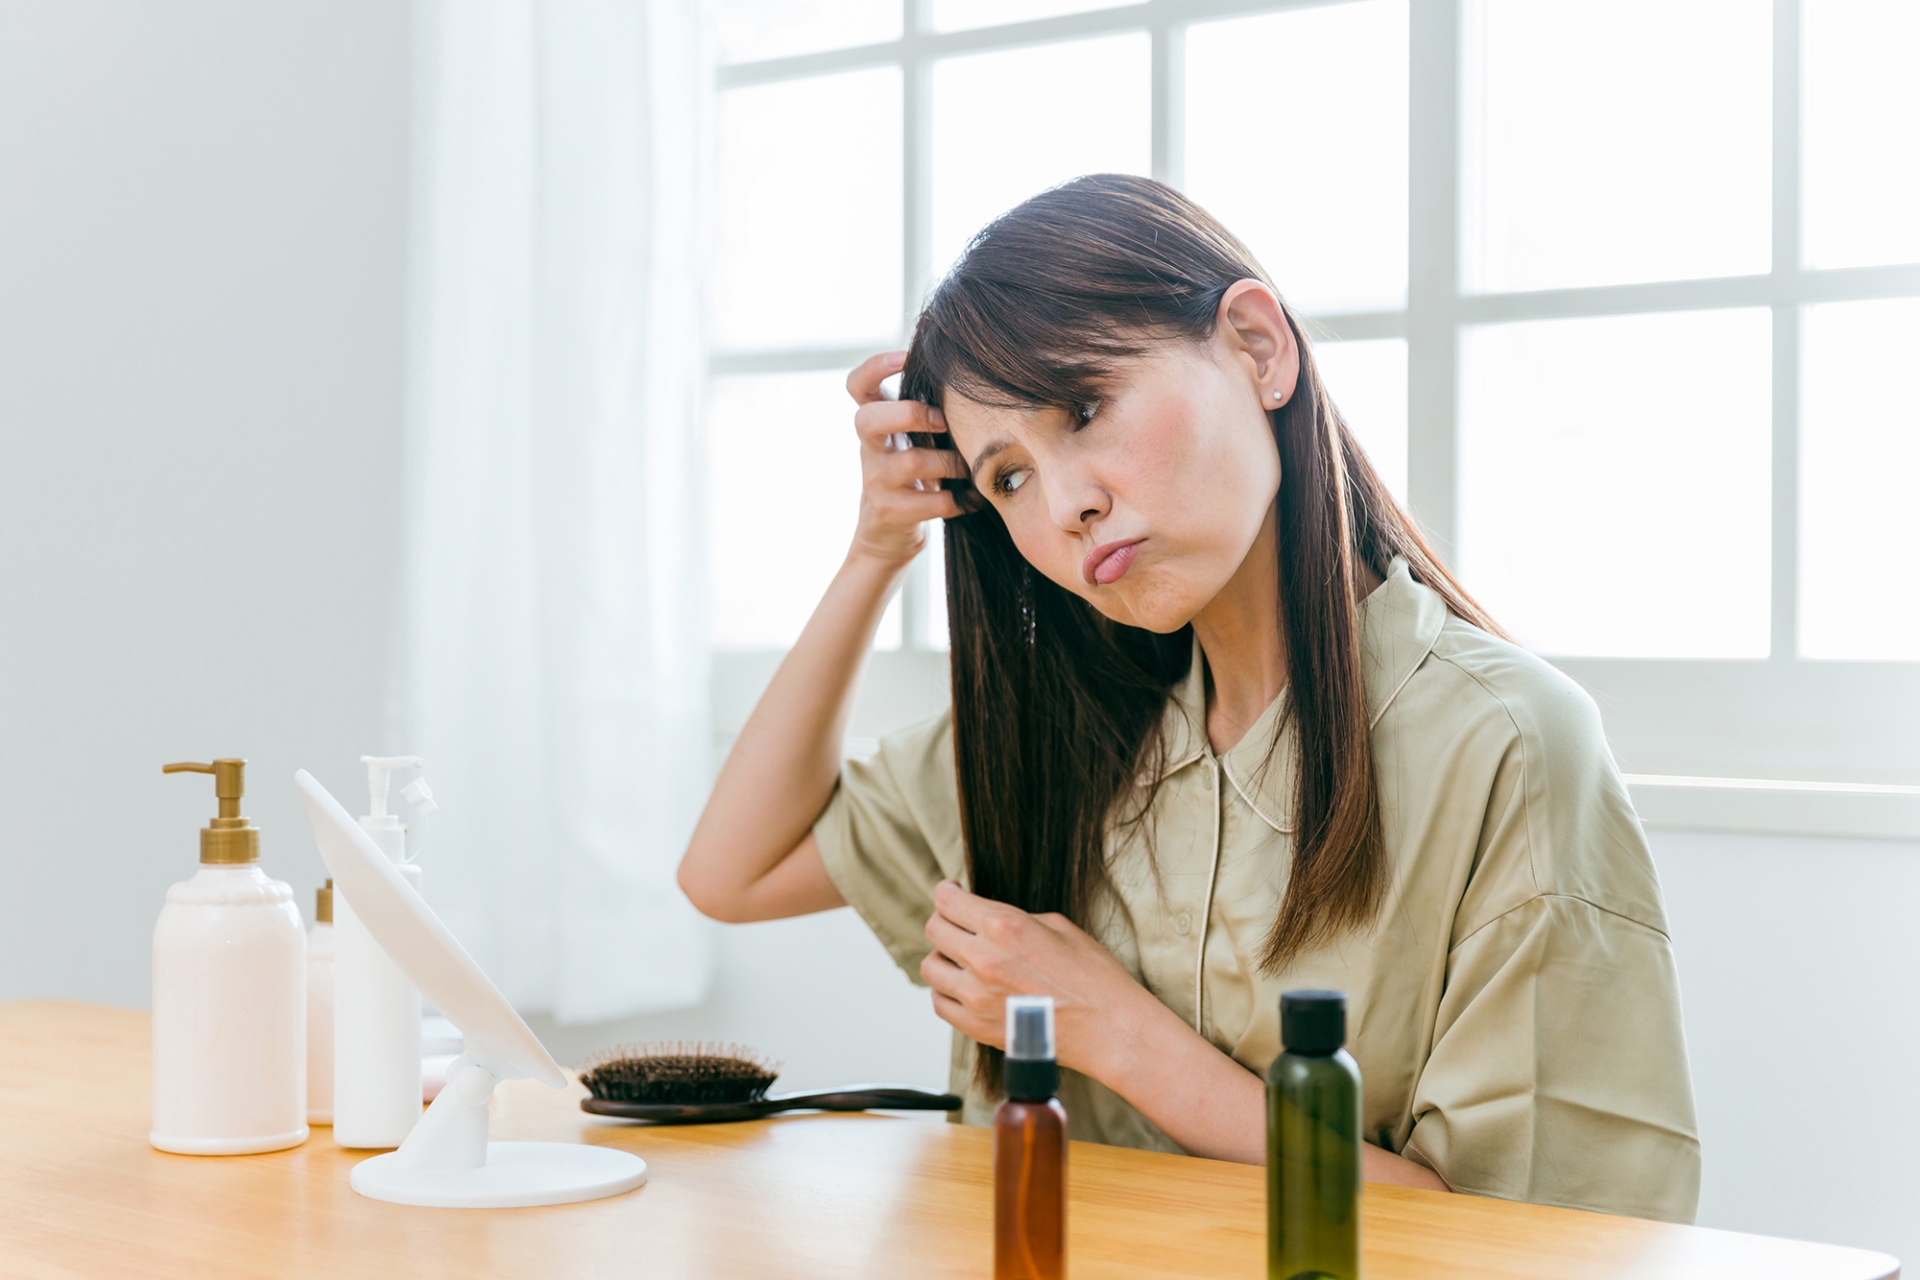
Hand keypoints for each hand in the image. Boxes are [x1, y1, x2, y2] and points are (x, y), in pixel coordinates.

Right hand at [846, 351, 968, 565]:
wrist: (888, 536)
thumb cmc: (912, 477)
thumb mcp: (909, 440)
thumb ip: (925, 413)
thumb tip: (970, 376)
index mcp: (874, 425)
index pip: (857, 385)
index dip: (875, 367)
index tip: (906, 357)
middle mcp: (869, 449)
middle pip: (868, 419)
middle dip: (909, 414)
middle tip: (943, 421)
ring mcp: (875, 482)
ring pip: (912, 462)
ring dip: (951, 463)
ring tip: (969, 469)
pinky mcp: (890, 512)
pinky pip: (934, 500)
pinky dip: (960, 500)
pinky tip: (971, 498)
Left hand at [920, 880, 1164, 1079]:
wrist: (1108, 1029)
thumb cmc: (1093, 978)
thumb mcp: (1058, 927)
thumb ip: (1015, 918)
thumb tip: (990, 918)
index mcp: (1004, 926)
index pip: (947, 901)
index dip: (946, 891)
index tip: (951, 892)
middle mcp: (984, 959)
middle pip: (934, 929)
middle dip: (945, 920)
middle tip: (958, 922)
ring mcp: (977, 997)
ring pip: (930, 968)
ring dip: (943, 957)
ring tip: (961, 958)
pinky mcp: (977, 1027)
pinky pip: (940, 1003)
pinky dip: (946, 992)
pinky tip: (963, 987)